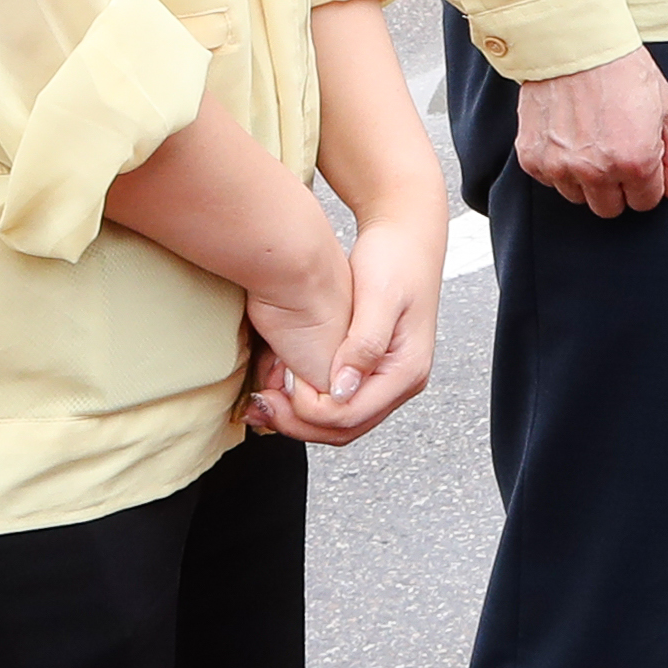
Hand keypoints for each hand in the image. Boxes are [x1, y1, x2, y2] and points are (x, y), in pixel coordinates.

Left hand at [249, 204, 443, 446]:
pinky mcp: (370, 371)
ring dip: (298, 419)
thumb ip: (363, 345)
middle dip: (298, 424)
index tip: (282, 383)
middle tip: (260, 404)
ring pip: (339, 424)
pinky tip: (279, 388)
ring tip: (263, 401)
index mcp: (407, 370)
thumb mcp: (379, 296)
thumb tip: (341, 389)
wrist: (407, 237)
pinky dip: (306, 404)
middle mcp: (400, 383)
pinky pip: (337, 404)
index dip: (309, 411)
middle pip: (344, 430)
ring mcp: (386, 380)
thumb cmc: (396, 258)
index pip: (351, 416)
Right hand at [515, 48, 667, 216]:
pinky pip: (550, 180)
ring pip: (578, 198)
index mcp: (635, 161)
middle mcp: (596, 171)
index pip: (645, 202)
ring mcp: (560, 166)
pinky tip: (569, 134)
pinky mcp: (532, 158)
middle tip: (617, 154)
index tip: (642, 161)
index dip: (648, 182)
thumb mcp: (667, 107)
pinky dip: (560, 164)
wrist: (575, 43)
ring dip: (587, 179)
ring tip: (591, 141)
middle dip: (618, 188)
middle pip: (610, 209)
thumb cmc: (624, 69)